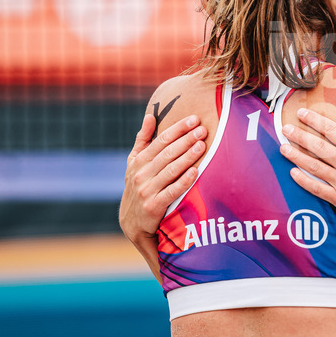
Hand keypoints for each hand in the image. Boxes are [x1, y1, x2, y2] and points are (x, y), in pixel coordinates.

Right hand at [120, 112, 206, 248]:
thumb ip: (143, 139)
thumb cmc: (139, 185)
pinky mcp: (154, 206)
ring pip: (170, 170)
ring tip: (202, 145)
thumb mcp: (135, 163)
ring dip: (187, 157)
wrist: (132, 221)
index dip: (178, 129)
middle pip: (167, 153)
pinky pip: (172, 191)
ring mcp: (147, 190)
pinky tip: (195, 171)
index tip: (194, 119)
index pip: (161, 140)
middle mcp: (141, 174)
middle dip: (186, 140)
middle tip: (203, 130)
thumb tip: (150, 116)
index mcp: (139, 160)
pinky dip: (183, 181)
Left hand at [280, 105, 335, 227]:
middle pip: (318, 147)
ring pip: (314, 167)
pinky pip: (317, 189)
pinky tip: (292, 173)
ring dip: (296, 156)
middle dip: (299, 136)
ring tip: (283, 148)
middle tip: (285, 129)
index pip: (332, 131)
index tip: (302, 113)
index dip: (315, 120)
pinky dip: (303, 181)